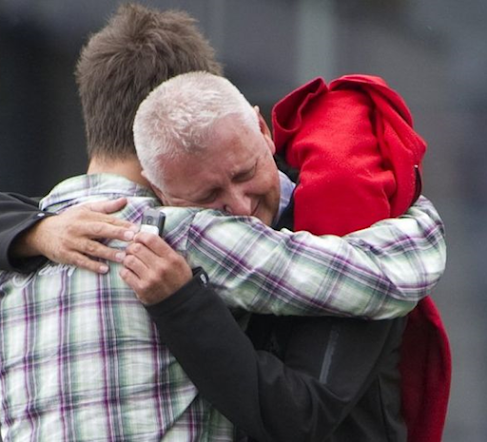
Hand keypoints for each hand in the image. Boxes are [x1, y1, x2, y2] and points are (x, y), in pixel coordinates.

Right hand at [12, 198, 137, 272]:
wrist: (41, 232)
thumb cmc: (69, 220)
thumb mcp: (85, 209)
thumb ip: (106, 207)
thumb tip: (125, 200)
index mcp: (85, 215)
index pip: (107, 219)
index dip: (122, 224)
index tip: (136, 228)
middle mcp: (79, 228)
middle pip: (100, 230)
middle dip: (117, 233)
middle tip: (133, 238)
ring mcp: (72, 242)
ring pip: (92, 247)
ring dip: (108, 252)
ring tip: (123, 257)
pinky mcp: (66, 255)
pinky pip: (81, 261)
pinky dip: (92, 265)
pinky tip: (105, 269)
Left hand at [120, 232, 191, 304]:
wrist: (180, 303)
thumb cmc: (178, 279)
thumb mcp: (179, 261)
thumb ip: (164, 249)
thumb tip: (146, 238)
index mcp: (171, 258)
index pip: (151, 239)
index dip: (141, 235)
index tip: (138, 237)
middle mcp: (161, 267)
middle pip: (137, 248)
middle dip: (132, 247)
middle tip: (132, 249)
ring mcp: (150, 278)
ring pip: (129, 260)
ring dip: (127, 259)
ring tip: (131, 261)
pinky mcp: (142, 289)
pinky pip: (125, 274)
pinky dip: (125, 271)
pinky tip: (130, 271)